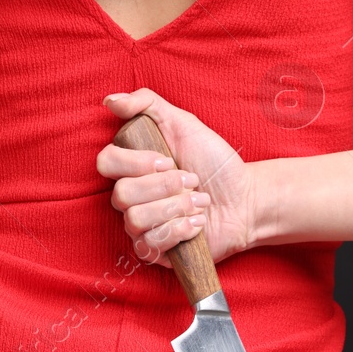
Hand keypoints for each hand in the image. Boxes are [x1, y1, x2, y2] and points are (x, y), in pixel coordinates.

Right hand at [97, 88, 258, 267]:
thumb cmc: (215, 163)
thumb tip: (110, 101)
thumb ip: (147, 104)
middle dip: (165, 187)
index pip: (106, 162)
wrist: (246, 199)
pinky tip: (197, 224)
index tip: (169, 160)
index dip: (137, 163)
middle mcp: (131, 196)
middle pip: (121, 194)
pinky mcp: (155, 250)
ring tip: (199, 203)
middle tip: (192, 181)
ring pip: (134, 220)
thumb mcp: (184, 124)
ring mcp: (141, 226)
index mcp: (133, 166)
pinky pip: (148, 244)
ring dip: (175, 208)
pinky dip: (178, 230)